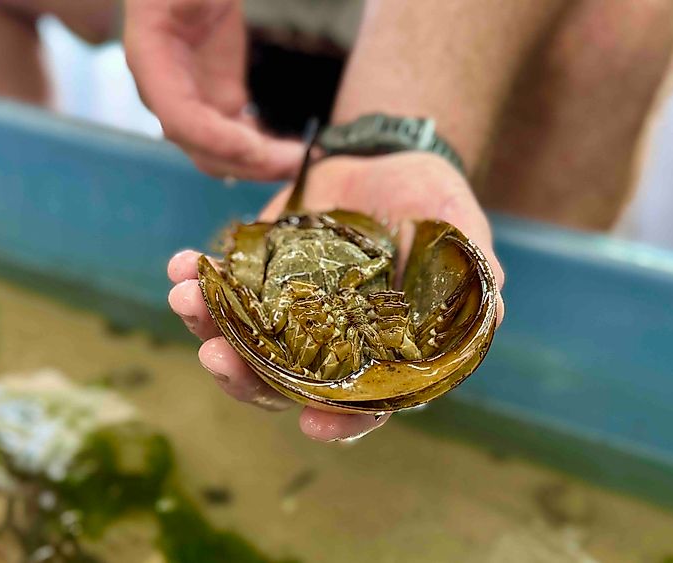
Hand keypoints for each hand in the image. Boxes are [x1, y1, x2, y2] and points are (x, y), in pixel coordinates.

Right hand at [124, 0, 301, 178]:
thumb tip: (193, 4)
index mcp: (152, 64)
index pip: (179, 118)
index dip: (215, 140)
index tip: (256, 149)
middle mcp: (169, 96)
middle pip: (204, 149)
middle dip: (249, 163)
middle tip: (295, 162)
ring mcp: (197, 104)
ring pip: (224, 154)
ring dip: (262, 165)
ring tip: (304, 161)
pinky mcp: (221, 102)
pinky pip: (241, 140)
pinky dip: (267, 153)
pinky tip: (296, 156)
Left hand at [168, 153, 505, 440]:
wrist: (388, 156)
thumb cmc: (434, 207)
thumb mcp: (464, 241)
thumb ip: (475, 285)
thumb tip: (489, 321)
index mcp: (372, 355)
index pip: (356, 406)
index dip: (337, 422)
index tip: (311, 423)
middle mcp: (322, 344)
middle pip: (278, 383)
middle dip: (243, 377)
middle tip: (215, 356)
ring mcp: (284, 310)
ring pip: (238, 339)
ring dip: (206, 327)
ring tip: (185, 299)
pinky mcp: (257, 272)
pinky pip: (221, 288)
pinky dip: (198, 280)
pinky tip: (183, 263)